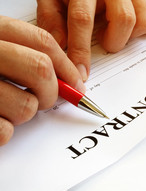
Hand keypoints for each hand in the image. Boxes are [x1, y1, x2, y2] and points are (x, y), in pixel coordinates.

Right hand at [0, 15, 84, 145]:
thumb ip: (27, 58)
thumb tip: (72, 81)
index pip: (42, 42)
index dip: (67, 66)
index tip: (77, 84)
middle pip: (40, 70)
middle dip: (52, 92)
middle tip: (45, 100)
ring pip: (26, 106)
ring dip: (23, 114)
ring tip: (5, 110)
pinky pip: (4, 131)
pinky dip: (4, 133)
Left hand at [36, 0, 145, 80]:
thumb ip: (52, 18)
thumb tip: (59, 46)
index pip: (82, 19)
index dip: (81, 50)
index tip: (81, 74)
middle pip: (124, 18)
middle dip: (114, 40)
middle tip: (104, 41)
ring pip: (143, 21)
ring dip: (130, 35)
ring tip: (116, 30)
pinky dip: (145, 29)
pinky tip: (130, 26)